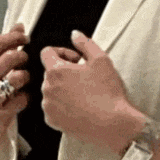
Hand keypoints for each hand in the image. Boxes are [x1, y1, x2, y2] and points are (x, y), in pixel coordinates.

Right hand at [0, 23, 28, 159]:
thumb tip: (18, 27)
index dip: (14, 36)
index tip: (25, 37)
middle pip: (10, 58)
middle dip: (24, 56)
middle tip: (27, 61)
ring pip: (18, 77)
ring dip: (26, 78)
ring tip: (24, 82)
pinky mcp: (0, 115)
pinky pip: (22, 99)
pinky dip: (27, 98)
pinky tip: (22, 100)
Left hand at [40, 30, 138, 151]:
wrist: (112, 125)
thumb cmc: (107, 93)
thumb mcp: (101, 60)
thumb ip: (85, 43)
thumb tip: (74, 35)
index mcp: (55, 71)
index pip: (47, 52)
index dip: (62, 52)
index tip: (76, 60)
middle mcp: (47, 88)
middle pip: (50, 73)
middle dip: (64, 72)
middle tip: (84, 78)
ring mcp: (48, 106)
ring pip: (51, 91)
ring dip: (63, 89)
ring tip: (83, 94)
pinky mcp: (52, 121)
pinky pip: (52, 108)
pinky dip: (62, 105)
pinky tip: (79, 107)